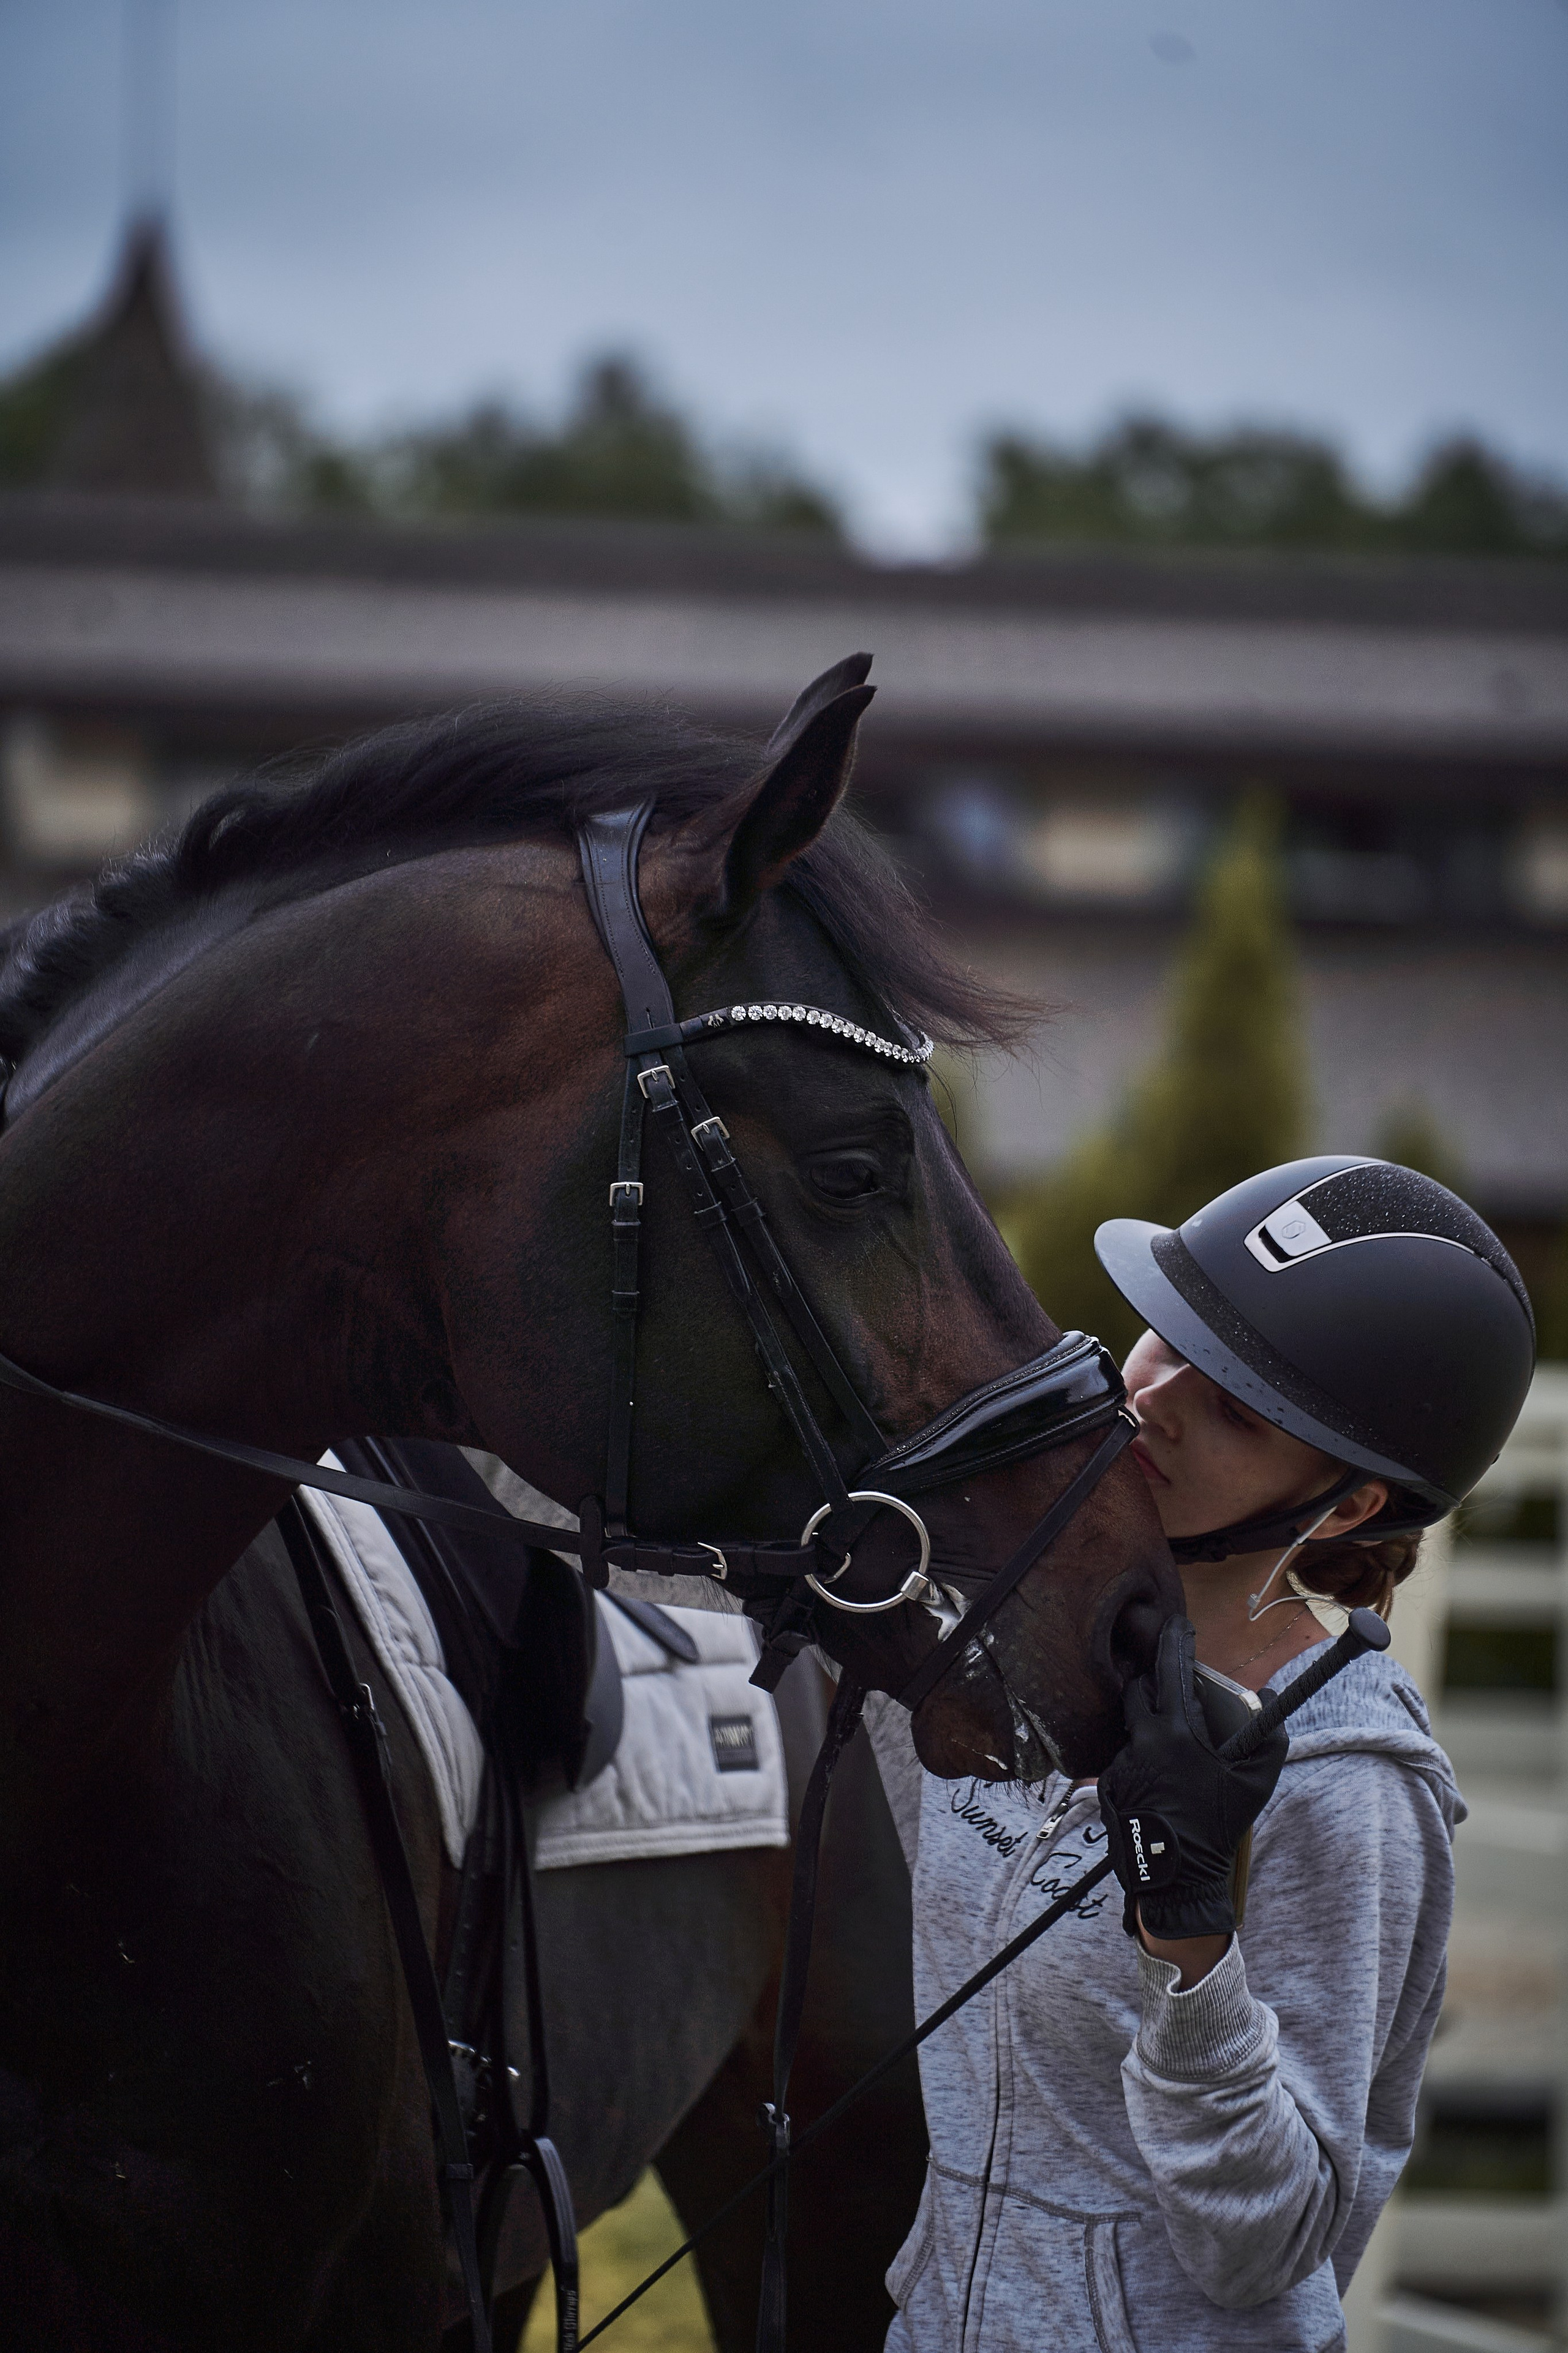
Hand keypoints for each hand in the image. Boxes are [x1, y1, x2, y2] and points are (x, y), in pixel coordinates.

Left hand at [1097, 1616, 1286, 1940]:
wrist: (1177, 1876)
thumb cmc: (1220, 1823)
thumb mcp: (1257, 1778)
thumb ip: (1271, 1730)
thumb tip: (1270, 1695)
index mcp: (1176, 1729)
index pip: (1170, 1665)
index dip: (1175, 1639)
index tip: (1179, 1626)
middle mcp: (1141, 1738)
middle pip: (1140, 1688)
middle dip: (1155, 1683)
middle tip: (1176, 1693)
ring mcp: (1119, 1760)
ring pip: (1131, 1725)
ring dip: (1148, 1726)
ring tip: (1172, 1750)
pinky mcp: (1103, 1782)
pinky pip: (1122, 1757)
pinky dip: (1139, 1760)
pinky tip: (1158, 1782)